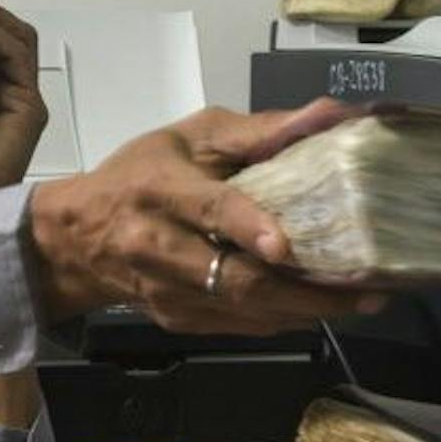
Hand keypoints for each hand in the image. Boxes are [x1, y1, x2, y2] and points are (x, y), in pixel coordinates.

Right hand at [25, 98, 382, 333]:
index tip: (285, 245)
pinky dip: (282, 319)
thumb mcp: (191, 137)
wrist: (75, 238)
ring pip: (244, 310)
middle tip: (365, 291)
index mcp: (159, 190)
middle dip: (306, 290)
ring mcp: (166, 292)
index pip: (208, 210)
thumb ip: (259, 131)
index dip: (246, 227)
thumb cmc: (138, 175)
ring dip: (306, 310)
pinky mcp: (176, 320)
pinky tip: (317, 308)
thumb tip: (329, 115)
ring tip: (359, 302)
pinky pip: (239, 326)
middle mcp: (158, 247)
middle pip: (236, 278)